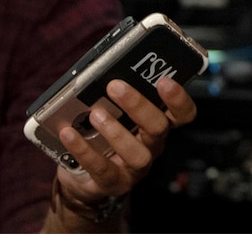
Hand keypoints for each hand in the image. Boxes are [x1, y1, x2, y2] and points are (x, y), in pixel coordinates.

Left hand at [53, 77, 196, 203]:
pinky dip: (84, 150)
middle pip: (159, 127)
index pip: (182, 113)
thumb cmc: (101, 134)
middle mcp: (152, 145)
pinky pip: (102, 169)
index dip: (178, 99)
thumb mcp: (112, 110)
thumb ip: (115, 92)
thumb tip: (102, 68)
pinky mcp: (114, 183)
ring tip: (95, 114)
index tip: (164, 81)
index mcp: (157, 123)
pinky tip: (69, 133)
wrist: (82, 176)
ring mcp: (135, 168)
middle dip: (138, 106)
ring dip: (116, 132)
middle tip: (115, 87)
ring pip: (138, 154)